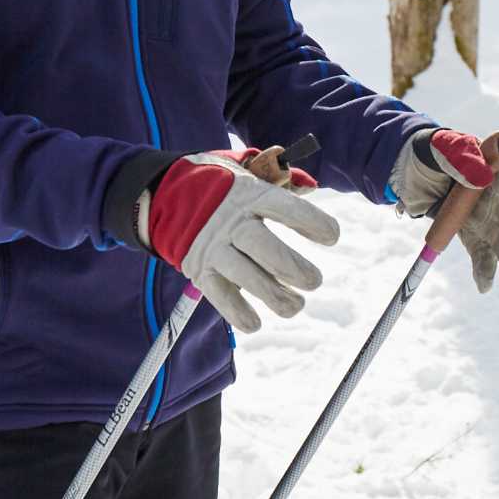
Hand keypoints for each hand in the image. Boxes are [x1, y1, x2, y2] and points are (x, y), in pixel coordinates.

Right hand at [141, 150, 340, 332]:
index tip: (332, 237)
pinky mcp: (201, 271)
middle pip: (263, 245)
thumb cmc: (224, 190)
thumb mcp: (249, 175)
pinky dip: (237, 313)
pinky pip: (219, 296)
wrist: (167, 196)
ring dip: (273, 295)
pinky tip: (255, 323)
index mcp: (249, 195)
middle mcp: (231, 222)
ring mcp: (214, 248)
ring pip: (244, 275)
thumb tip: (311, 186)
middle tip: (314, 281)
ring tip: (295, 305)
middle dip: (292, 267)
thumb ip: (280, 182)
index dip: (311, 221)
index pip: (284, 207)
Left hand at [390, 128, 498, 292]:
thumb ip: (462, 158)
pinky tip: (483, 286)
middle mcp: (498, 201)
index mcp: (497, 174)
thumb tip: (480, 173)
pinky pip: (481, 256)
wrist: (417, 171)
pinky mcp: (473, 237)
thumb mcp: (445, 150)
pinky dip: (483, 271)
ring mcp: (487, 221)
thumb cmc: (437, 153)